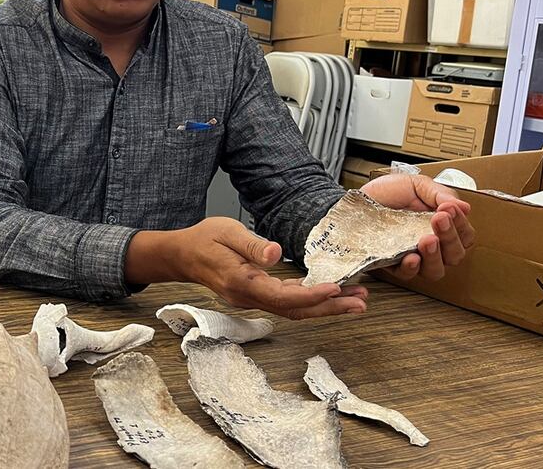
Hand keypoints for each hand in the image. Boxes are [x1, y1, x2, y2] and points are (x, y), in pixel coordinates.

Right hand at [129, 217, 367, 319]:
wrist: (182, 255)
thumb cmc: (203, 240)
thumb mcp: (226, 232)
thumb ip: (252, 245)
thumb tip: (276, 253)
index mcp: (243, 282)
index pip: (283, 297)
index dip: (312, 296)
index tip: (337, 289)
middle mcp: (249, 297)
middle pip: (295, 311)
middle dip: (330, 308)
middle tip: (361, 302)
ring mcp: (252, 300)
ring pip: (293, 310)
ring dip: (325, 307)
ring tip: (355, 300)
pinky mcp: (256, 295)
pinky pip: (286, 303)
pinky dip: (310, 300)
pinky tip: (328, 294)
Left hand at [360, 174, 474, 281]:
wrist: (356, 200)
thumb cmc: (387, 193)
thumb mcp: (416, 185)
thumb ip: (440, 194)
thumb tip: (465, 207)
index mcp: (441, 226)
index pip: (464, 235)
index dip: (461, 224)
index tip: (449, 209)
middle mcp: (431, 245)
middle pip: (455, 255)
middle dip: (450, 238)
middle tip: (439, 219)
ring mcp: (414, 256)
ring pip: (436, 270)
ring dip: (435, 256)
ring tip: (428, 239)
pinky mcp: (393, 265)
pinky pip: (408, 275)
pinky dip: (412, 268)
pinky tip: (412, 257)